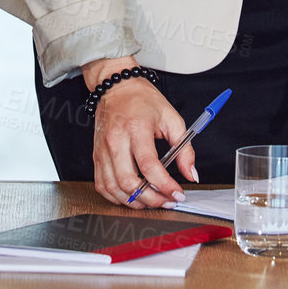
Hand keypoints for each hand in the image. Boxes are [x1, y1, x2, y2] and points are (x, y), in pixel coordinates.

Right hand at [82, 57, 195, 208]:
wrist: (116, 87)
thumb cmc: (142, 99)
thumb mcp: (172, 118)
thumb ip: (184, 148)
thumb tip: (191, 174)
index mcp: (136, 128)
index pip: (149, 165)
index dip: (164, 185)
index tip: (177, 194)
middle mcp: (115, 140)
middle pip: (129, 182)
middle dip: (151, 199)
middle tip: (166, 201)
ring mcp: (102, 150)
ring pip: (114, 188)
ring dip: (134, 202)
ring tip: (152, 201)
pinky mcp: (96, 156)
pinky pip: (102, 185)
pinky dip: (117, 197)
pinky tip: (132, 196)